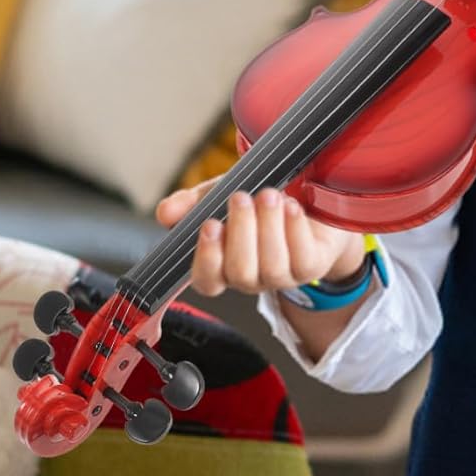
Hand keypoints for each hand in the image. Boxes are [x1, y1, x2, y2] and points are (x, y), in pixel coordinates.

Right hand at [154, 181, 365, 296]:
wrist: (307, 197)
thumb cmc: (256, 202)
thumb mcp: (218, 195)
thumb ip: (191, 203)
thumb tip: (164, 213)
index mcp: (223, 265)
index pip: (207, 281)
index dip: (206, 259)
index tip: (210, 224)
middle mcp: (252, 277)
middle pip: (240, 273)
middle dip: (241, 233)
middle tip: (241, 197)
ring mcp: (282, 275)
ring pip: (272, 267)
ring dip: (269, 228)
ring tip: (269, 194)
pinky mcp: (311, 266)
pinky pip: (303, 259)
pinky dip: (296, 229)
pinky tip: (292, 206)